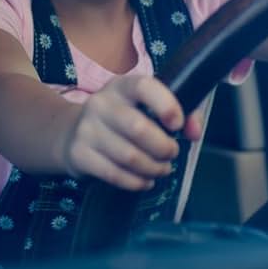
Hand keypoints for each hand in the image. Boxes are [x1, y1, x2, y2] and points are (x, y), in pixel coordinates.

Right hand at [58, 74, 203, 190]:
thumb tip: (195, 133)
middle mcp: (101, 103)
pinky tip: (144, 181)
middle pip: (138, 129)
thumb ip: (182, 113)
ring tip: (161, 169)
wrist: (72, 132)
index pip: (144, 87)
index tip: (178, 124)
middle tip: (171, 153)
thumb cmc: (122, 118)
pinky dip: (136, 182)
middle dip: (163, 148)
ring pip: (129, 157)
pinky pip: (114, 174)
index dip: (165, 104)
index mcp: (122, 86)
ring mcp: (86, 129)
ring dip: (153, 169)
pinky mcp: (79, 154)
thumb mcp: (146, 106)